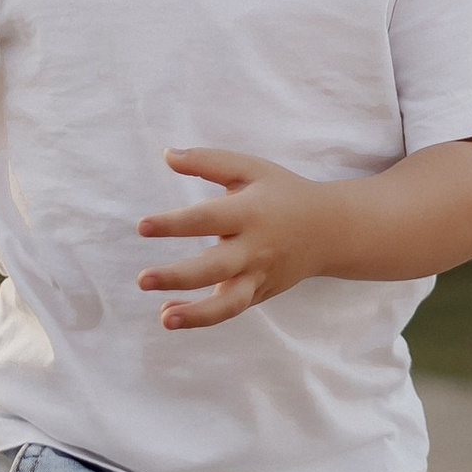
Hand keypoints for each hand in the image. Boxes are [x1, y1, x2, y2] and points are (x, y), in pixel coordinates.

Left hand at [136, 146, 334, 329]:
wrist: (329, 230)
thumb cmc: (281, 193)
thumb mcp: (249, 168)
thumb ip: (207, 161)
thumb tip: (166, 154)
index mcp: (250, 212)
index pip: (207, 219)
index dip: (174, 224)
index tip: (142, 227)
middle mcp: (255, 248)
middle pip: (215, 267)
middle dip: (178, 276)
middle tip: (142, 279)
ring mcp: (258, 275)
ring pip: (229, 303)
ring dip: (195, 315)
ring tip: (164, 317)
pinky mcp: (258, 293)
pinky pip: (230, 309)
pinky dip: (202, 317)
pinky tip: (170, 315)